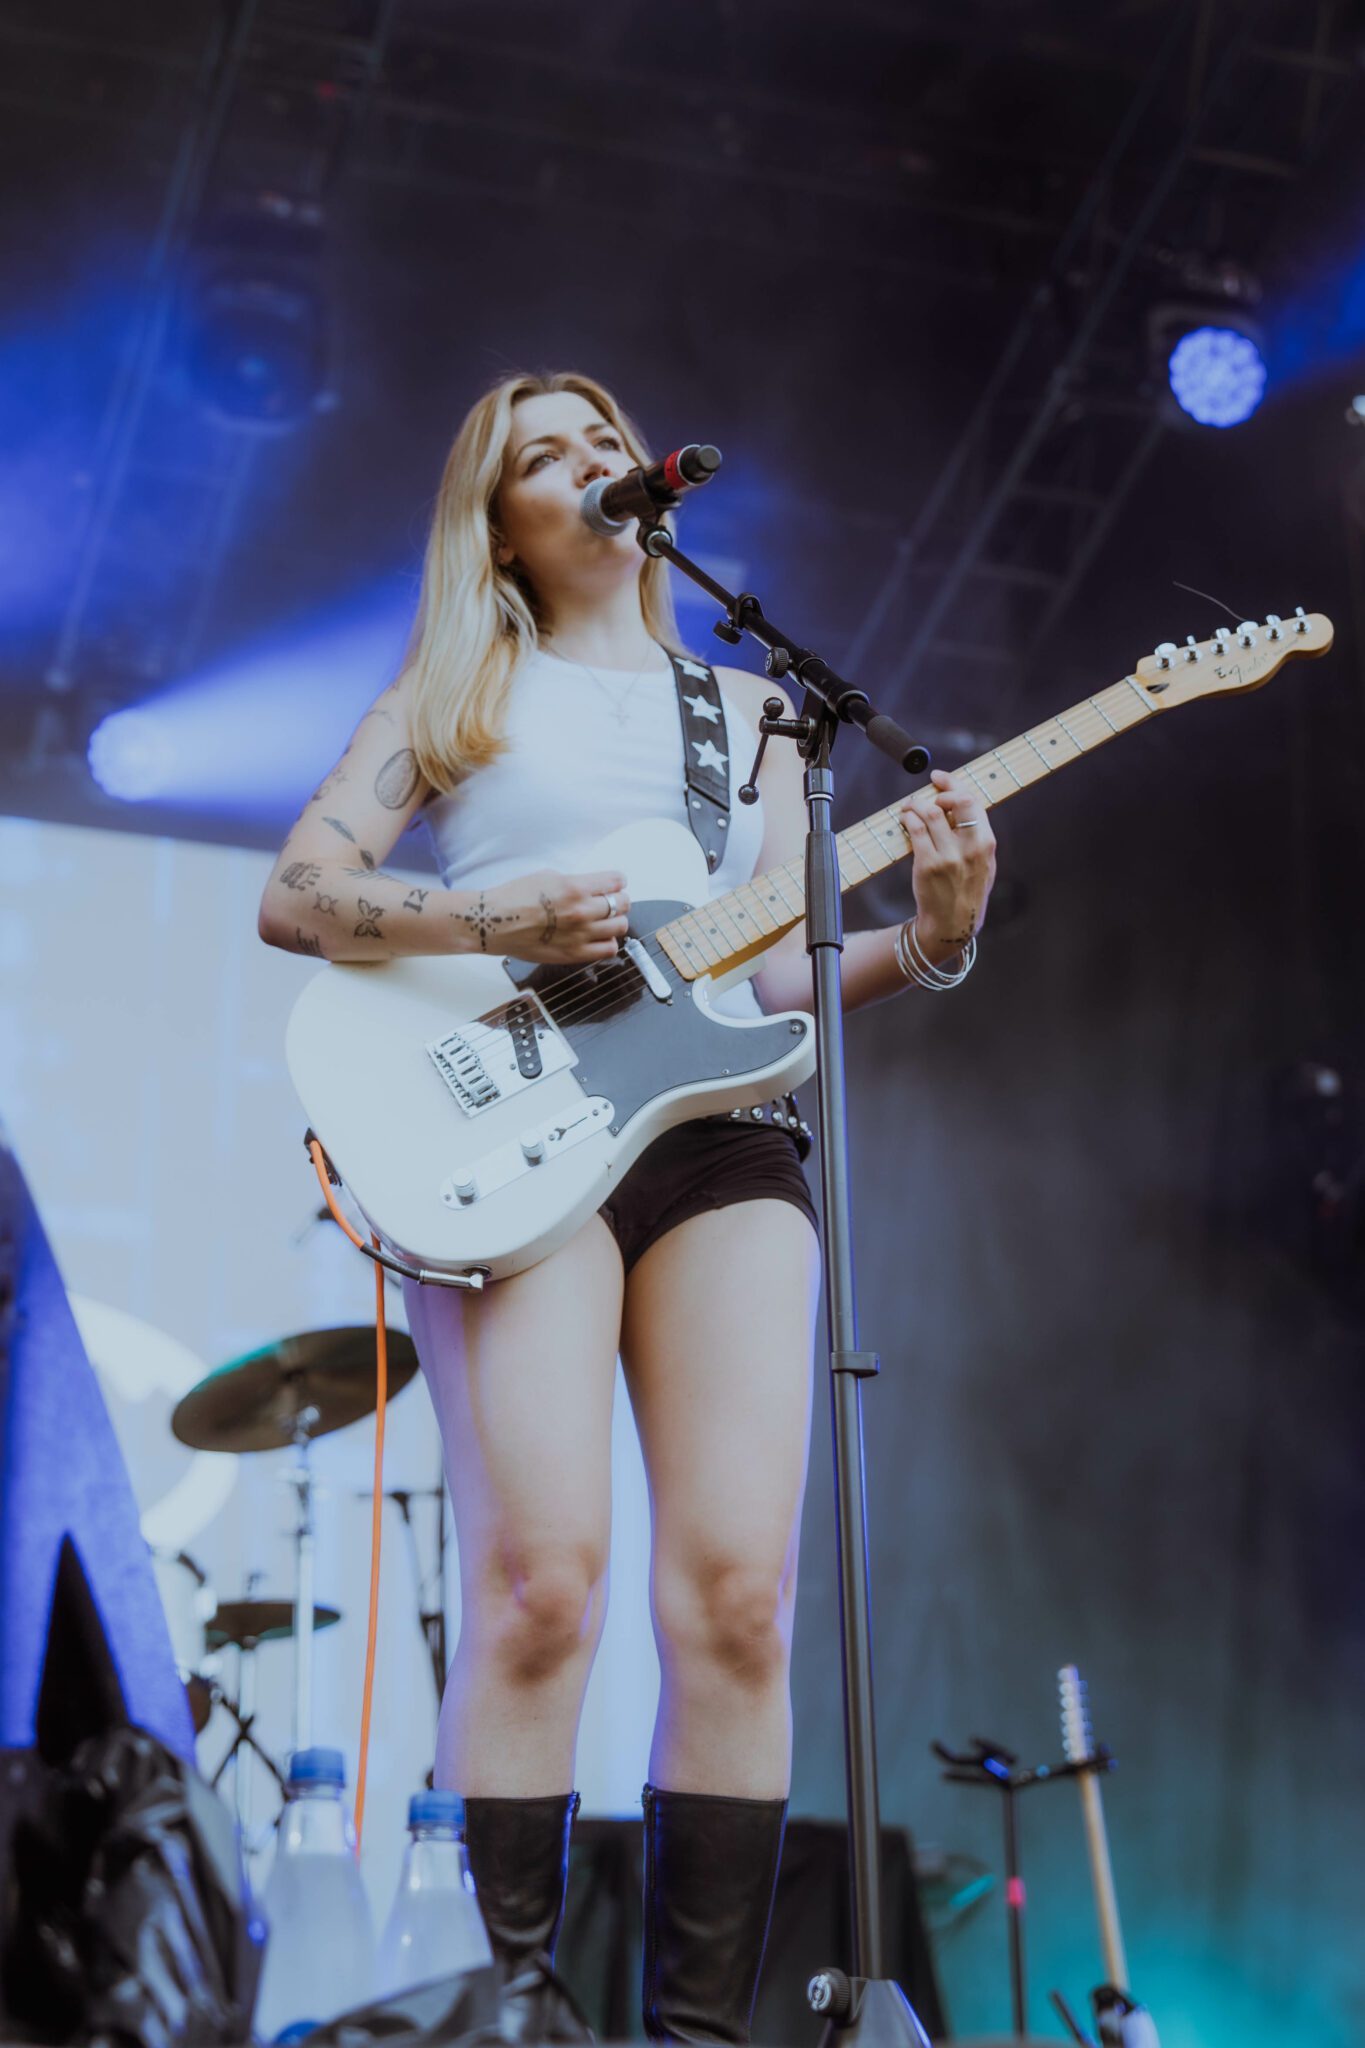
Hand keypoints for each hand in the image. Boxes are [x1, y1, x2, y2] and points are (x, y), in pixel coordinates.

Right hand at [455, 869, 631, 963]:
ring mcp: (580, 935)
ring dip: (615, 921)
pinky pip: (608, 949)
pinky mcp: (574, 953)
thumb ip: (576, 882)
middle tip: (609, 901)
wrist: (494, 923)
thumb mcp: (548, 876)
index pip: (617, 881)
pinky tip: (597, 937)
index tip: (613, 884)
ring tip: (603, 920)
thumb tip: (593, 888)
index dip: (616, 882)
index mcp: (575, 887)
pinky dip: (608, 942)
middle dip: (617, 900)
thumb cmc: (514, 898)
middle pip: (622, 904)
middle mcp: (581, 911)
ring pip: (620, 927)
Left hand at [897, 770, 996, 955]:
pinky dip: (908, 819)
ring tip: (910, 807)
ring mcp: (949, 857)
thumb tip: (957, 804)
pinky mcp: (928, 865)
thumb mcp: (984, 864)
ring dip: (916, 804)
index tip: (939, 778)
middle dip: (939, 791)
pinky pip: (915, 831)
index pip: (974, 801)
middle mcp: (971, 848)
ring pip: (931, 813)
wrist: (952, 925)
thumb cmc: (966, 892)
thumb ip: (976, 836)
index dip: (954, 784)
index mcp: (987, 844)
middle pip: (957, 801)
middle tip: (927, 796)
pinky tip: (905, 820)